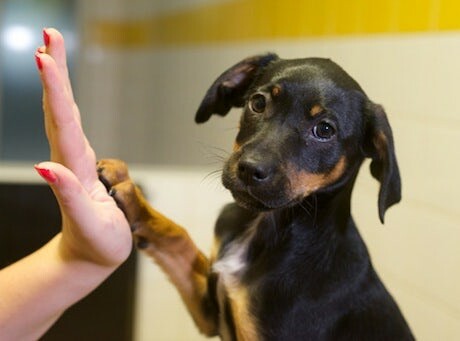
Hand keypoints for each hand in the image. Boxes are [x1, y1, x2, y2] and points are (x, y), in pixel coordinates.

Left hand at [35, 28, 131, 267]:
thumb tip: (44, 165)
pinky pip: (71, 125)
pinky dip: (65, 101)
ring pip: (63, 113)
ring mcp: (73, 159)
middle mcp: (69, 159)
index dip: (55, 92)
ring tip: (51, 49)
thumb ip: (67, 196)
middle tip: (50, 34)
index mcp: (73, 170)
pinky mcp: (80, 163)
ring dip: (57, 81)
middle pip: (58, 109)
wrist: (87, 256)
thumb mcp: (89, 225)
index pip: (63, 124)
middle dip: (54, 71)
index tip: (44, 57)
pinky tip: (63, 91)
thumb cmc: (96, 244)